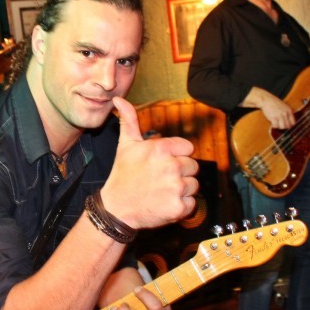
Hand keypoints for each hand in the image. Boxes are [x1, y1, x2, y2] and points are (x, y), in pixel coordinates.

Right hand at [101, 97, 198, 228]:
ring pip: (193, 185)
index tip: (161, 164)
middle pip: (192, 167)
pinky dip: (180, 206)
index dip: (176, 156)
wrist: (115, 209)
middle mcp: (171, 166)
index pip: (188, 149)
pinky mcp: (178, 208)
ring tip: (161, 192)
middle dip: (179, 173)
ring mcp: (176, 188)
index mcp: (161, 149)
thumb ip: (129, 120)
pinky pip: (191, 204)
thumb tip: (119, 99)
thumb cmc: (122, 176)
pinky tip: (163, 203)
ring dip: (181, 190)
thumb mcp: (125, 146)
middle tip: (159, 180)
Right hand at [260, 93, 294, 128]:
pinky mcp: (273, 118)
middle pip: (288, 126)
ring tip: (276, 124)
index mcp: (289, 110)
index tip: (287, 126)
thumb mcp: (284, 106)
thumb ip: (287, 112)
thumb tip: (288, 120)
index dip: (290, 125)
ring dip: (279, 127)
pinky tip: (272, 123)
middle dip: (284, 127)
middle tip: (280, 125)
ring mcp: (279, 116)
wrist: (266, 100)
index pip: (293, 122)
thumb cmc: (274, 103)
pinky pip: (275, 126)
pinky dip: (274, 126)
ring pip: (282, 127)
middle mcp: (285, 114)